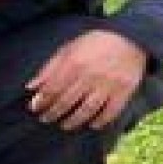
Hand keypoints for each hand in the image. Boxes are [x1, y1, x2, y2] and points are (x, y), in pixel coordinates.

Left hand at [26, 30, 148, 130]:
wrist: (131, 38)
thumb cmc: (94, 44)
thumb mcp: (68, 49)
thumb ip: (49, 68)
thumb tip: (31, 87)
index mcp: (74, 63)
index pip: (52, 88)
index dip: (41, 100)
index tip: (34, 108)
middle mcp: (90, 75)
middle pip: (67, 101)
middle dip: (53, 113)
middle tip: (45, 119)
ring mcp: (108, 84)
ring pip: (87, 109)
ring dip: (74, 120)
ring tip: (65, 125)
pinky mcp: (124, 90)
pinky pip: (111, 111)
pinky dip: (101, 120)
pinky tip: (92, 124)